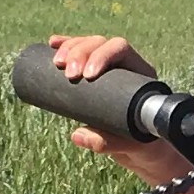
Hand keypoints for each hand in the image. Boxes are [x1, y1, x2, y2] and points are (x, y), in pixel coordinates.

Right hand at [49, 34, 189, 184]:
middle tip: (69, 74)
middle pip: (101, 44)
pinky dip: (65, 47)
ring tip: (56, 63)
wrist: (140, 149)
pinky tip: (52, 44)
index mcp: (141, 75)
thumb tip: (78, 136)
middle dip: (80, 52)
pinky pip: (79, 55)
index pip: (121, 49)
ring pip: (88, 45)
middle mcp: (125, 66)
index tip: (87, 76)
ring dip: (70, 48)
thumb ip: (109, 144)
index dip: (102, 55)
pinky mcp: (92, 75)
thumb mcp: (130, 146)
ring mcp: (108, 68)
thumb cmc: (141, 145)